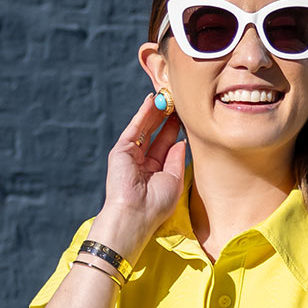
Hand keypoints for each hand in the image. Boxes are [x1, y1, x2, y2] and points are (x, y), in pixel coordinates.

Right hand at [89, 91, 186, 261]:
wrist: (135, 214)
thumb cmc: (157, 204)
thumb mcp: (174, 179)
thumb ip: (176, 158)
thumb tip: (181, 140)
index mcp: (156, 171)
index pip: (166, 144)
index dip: (174, 128)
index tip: (185, 114)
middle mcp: (143, 162)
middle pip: (155, 133)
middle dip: (165, 116)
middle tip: (176, 99)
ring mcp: (131, 155)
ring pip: (145, 127)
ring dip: (155, 111)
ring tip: (167, 94)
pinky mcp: (121, 150)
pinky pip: (134, 128)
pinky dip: (143, 113)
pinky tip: (151, 100)